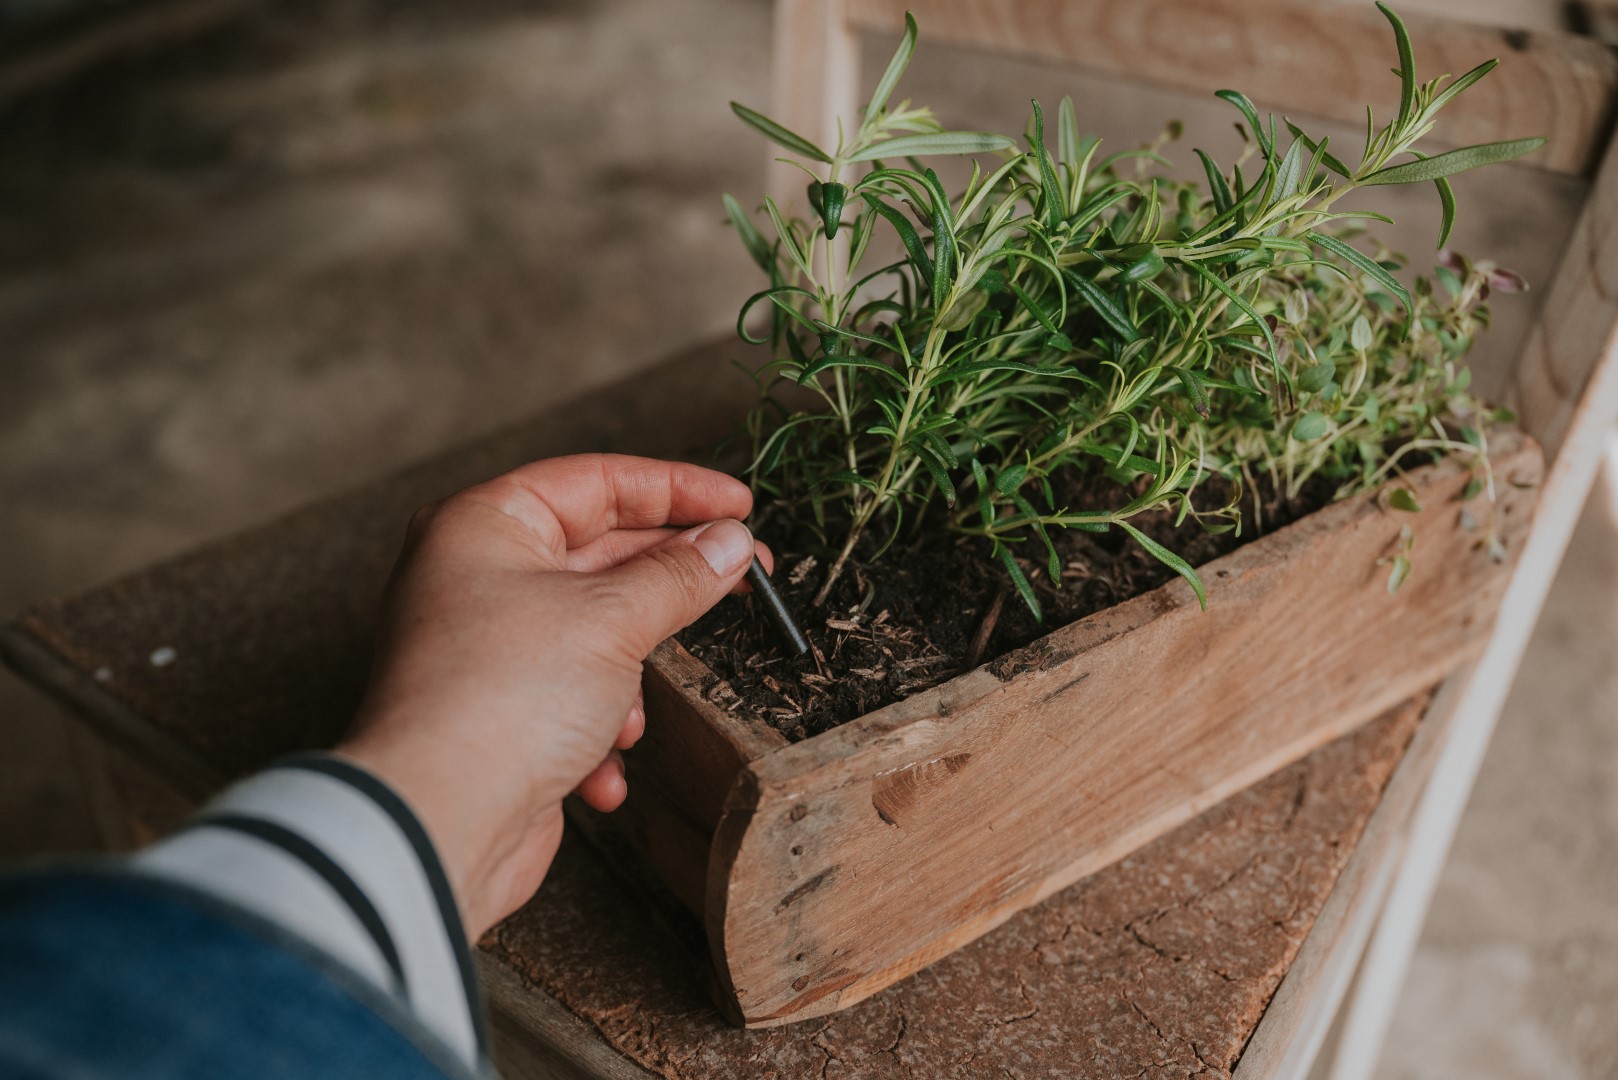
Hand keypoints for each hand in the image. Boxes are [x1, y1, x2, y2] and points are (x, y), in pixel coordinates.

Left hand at [336, 454, 768, 938]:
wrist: (437, 825)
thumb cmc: (501, 700)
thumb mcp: (611, 620)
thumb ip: (680, 575)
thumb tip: (731, 543)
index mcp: (484, 526)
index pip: (596, 482)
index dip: (676, 489)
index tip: (740, 507)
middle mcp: (477, 578)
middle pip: (600, 555)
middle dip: (669, 582)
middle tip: (747, 578)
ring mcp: (488, 648)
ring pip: (594, 634)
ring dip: (627, 678)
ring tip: (631, 715)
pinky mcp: (500, 714)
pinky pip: (572, 701)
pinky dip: (598, 731)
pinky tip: (601, 769)